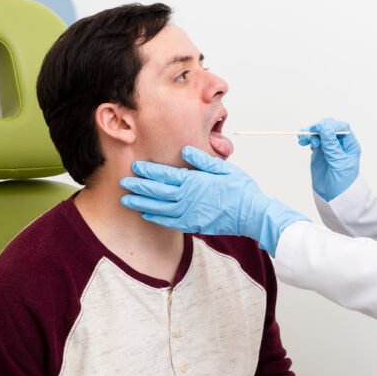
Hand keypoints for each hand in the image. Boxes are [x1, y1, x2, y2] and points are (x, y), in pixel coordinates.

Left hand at [119, 146, 307, 255]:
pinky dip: (156, 218)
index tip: (135, 167)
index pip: (165, 175)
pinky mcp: (193, 225)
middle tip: (124, 183)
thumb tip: (184, 150)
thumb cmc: (240, 189)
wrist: (252, 214)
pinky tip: (146, 214)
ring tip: (127, 201)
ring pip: (159, 209)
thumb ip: (201, 160)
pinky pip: (169, 222)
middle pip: (157, 192)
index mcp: (194, 181)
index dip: (148, 171)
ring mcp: (189, 214)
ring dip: (142, 204)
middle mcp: (188, 198)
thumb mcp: (224, 168)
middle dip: (139, 187)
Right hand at [298, 118, 360, 201]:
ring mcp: (329, 148)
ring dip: (310, 133)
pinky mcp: (319, 152)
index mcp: (349, 145)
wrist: (334, 197)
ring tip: (302, 139)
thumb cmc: (342, 183)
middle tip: (309, 132)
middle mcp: (340, 144)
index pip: (342, 128)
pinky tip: (302, 142)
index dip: (330, 125)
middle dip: (318, 128)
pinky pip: (313, 141)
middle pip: (329, 128)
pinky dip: (307, 139)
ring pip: (319, 133)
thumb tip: (325, 127)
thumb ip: (331, 146)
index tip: (320, 128)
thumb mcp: (338, 163)